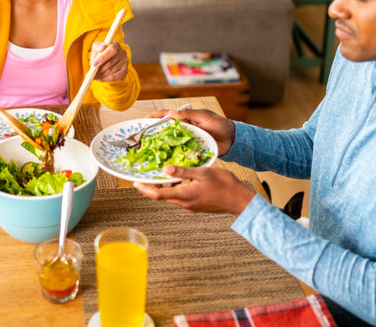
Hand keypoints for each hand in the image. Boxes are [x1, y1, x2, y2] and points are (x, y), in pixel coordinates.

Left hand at [91, 41, 127, 81]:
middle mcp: (123, 52)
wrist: (107, 60)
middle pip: (111, 62)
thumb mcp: (97, 48)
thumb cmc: (101, 53)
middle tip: (92, 73)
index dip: (103, 57)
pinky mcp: (125, 71)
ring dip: (101, 74)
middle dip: (100, 69)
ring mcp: (125, 62)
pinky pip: (114, 77)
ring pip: (112, 70)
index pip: (112, 50)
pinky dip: (105, 78)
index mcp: (116, 45)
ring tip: (94, 76)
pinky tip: (99, 78)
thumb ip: (97, 47)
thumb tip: (101, 47)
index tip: (94, 64)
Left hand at [133, 165, 255, 214]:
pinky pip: (181, 197)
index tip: (135, 183)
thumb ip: (183, 171)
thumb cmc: (225, 185)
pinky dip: (175, 188)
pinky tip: (179, 178)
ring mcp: (191, 206)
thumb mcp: (203, 172)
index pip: (158, 194)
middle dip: (151, 187)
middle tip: (143, 176)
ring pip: (172, 196)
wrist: (240, 201)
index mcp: (185, 195)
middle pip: (162, 196)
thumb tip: (165, 169)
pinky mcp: (196, 206)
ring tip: (160, 174)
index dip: (144, 189)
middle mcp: (185, 204)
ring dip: (164, 187)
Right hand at [147, 108, 234, 155]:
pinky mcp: (190, 152)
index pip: (167, 116)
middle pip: (165, 130)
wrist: (232, 140)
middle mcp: (183, 130)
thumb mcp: (205, 117)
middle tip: (141, 138)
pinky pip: (179, 154)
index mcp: (185, 119)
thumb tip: (172, 113)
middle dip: (153, 133)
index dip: (155, 117)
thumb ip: (189, 115)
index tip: (144, 120)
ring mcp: (186, 141)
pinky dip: (172, 157)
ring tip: (148, 151)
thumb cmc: (220, 125)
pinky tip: (164, 161)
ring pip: (170, 143)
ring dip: (160, 147)